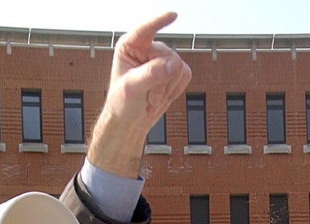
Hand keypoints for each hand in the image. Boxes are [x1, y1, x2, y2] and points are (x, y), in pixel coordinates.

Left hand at [88, 12, 191, 177]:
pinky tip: (163, 95)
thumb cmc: (122, 103)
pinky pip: (186, 75)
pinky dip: (176, 89)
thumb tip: (172, 64)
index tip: (173, 16)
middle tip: (149, 95)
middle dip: (162, 80)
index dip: (159, 22)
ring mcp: (162, 60)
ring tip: (152, 96)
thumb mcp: (131, 88)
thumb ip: (151, 74)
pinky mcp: (175, 71)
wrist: (131, 120)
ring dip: (168, 88)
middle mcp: (147, 50)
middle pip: (169, 56)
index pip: (146, 30)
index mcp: (130, 47)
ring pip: (179, 67)